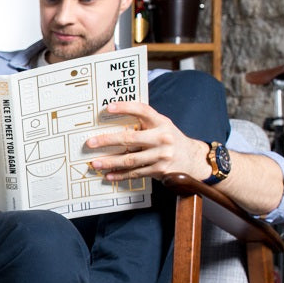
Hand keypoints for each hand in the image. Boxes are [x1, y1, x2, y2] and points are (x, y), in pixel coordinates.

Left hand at [86, 101, 212, 181]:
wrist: (192, 159)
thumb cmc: (170, 138)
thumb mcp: (162, 125)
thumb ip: (144, 123)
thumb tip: (116, 119)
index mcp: (161, 122)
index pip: (143, 110)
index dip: (126, 107)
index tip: (109, 107)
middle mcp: (162, 138)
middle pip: (130, 139)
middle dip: (107, 141)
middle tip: (91, 143)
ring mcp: (161, 155)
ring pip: (130, 159)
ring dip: (110, 162)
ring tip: (95, 163)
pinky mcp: (159, 170)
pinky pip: (135, 173)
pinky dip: (120, 175)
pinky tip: (109, 175)